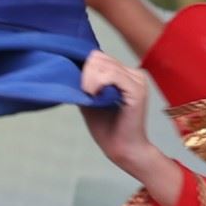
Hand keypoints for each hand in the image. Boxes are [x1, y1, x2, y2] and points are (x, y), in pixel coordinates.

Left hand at [77, 50, 181, 205]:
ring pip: (103, 64)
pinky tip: (94, 96)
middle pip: (98, 57)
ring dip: (89, 80)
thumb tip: (67, 66)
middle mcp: (134, 74)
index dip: (84, 68)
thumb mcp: (89, 98)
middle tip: (83, 94)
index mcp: (125, 74)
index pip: (98, 56)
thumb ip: (84, 81)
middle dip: (84, 74)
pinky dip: (97, 83)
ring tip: (89, 97)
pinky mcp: (137, 91)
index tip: (80, 88)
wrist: (122, 149)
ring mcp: (137, 81)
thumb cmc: (106, 128)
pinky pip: (112, 75)